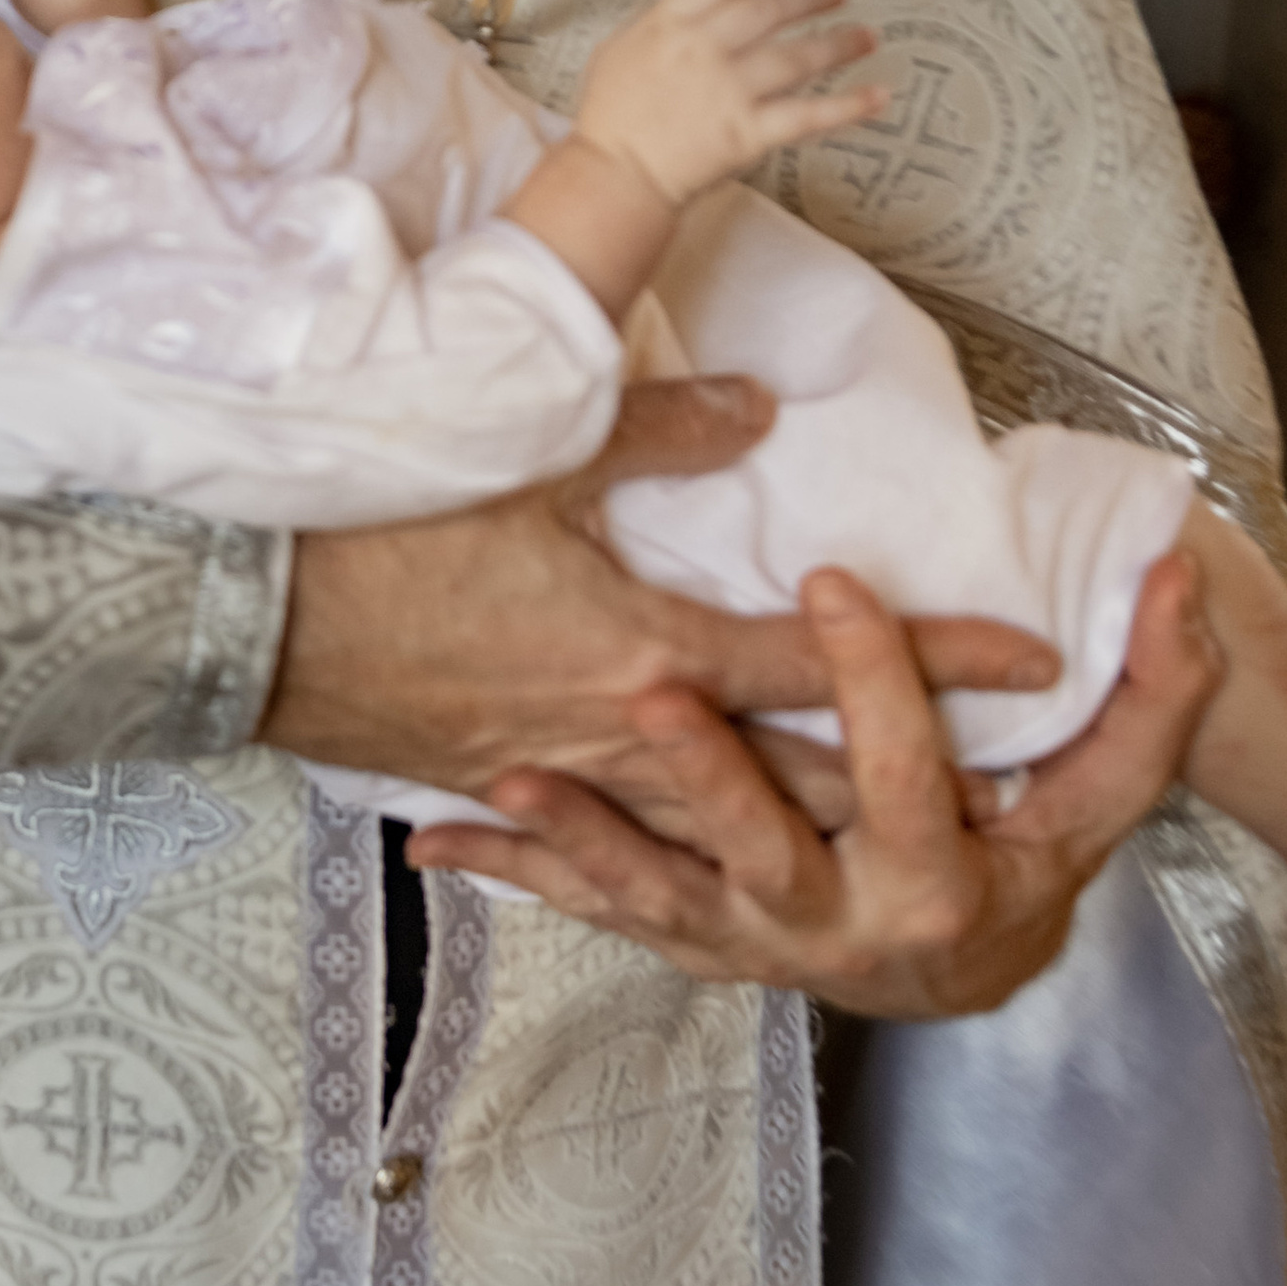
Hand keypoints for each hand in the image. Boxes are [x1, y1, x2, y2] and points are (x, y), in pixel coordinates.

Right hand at [258, 378, 1069, 838]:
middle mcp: (628, 737)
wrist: (252, 623)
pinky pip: (625, 841)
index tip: (1033, 660)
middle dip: (904, 786)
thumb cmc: (389, 532)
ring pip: (720, 830)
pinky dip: (689, 852)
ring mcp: (568, 780)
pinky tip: (723, 877)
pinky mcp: (511, 791)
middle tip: (1011, 796)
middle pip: (795, 779)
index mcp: (648, 650)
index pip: (824, 662)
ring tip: (906, 843)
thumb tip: (759, 408)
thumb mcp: (533, 456)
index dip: (936, 659)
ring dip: (812, 835)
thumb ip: (659, 431)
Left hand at [407, 551, 1221, 1019]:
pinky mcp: (686, 941)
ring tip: (499, 777)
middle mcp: (833, 928)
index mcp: (933, 876)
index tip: (837, 579)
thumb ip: (1151, 693)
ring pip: (651, 892)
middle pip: (763, 850)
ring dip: (576, 835)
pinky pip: (592, 906)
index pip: (904, 770)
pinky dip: (516, 872)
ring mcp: (747, 945)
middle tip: (648, 696)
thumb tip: (1185, 580)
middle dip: (704, 778)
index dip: (876, 678)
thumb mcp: (1099, 792)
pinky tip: (432, 838)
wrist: (960, 982)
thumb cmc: (1028, 860)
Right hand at [574, 0, 882, 213]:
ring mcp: (730, 89)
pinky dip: (847, 106)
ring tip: (867, 37)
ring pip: (797, 56)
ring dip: (839, 43)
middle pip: (767, 8)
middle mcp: (704, 48)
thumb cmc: (611, 118)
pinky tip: (878, 96)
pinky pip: (807, 114)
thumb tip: (694, 9)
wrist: (617, 175)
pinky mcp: (749, 131)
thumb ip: (659, 24)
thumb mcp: (619, 50)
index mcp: (668, 23)